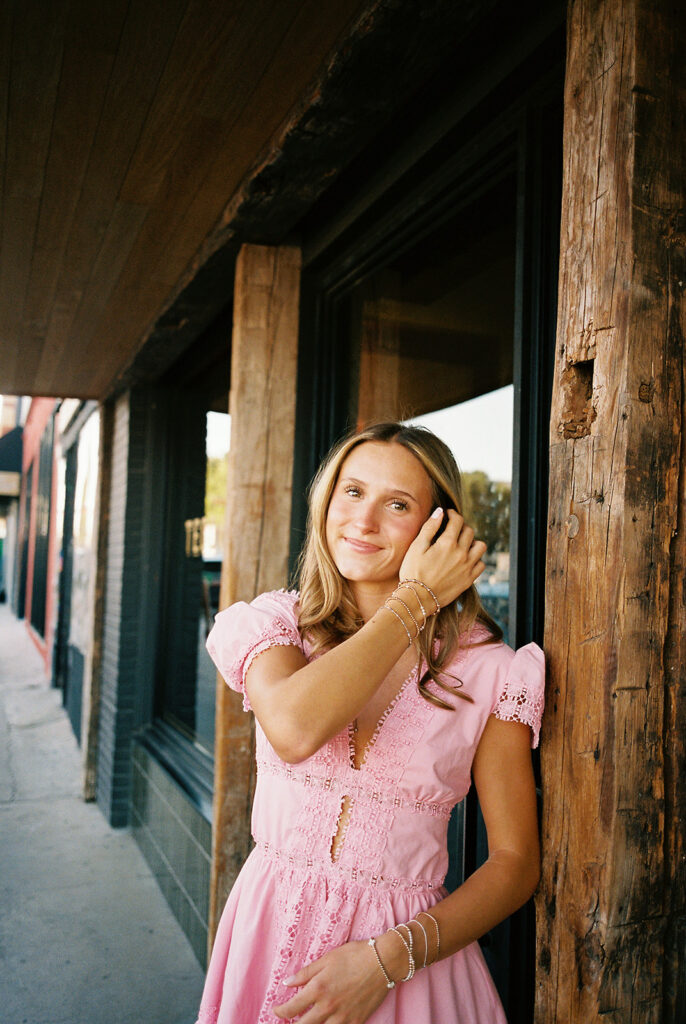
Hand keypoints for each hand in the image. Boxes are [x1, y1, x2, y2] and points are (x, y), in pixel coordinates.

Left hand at [273, 940, 389, 1023]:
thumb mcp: (327, 958)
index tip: (276, 1009)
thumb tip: (287, 983)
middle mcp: (328, 1007)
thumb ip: (305, 973)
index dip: (280, 1011)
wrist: (384, 961)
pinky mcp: (356, 1022)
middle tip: (290, 1019)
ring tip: (308, 1021)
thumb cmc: (355, 955)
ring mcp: (343, 1017)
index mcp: (318, 989)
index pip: (291, 1009)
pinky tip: (327, 1022)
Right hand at [398, 508, 486, 608]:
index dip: (453, 514)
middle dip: (461, 527)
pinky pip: (481, 564)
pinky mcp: (469, 579)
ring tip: (462, 544)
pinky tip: (465, 560)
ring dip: (472, 542)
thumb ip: (429, 527)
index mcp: (447, 543)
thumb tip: (440, 512)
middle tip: (453, 530)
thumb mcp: (416, 547)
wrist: (417, 598)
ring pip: (480, 546)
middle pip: (469, 531)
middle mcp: (461, 553)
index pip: (457, 520)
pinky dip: (476, 559)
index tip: (448, 515)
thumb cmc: (413, 571)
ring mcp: (467, 567)